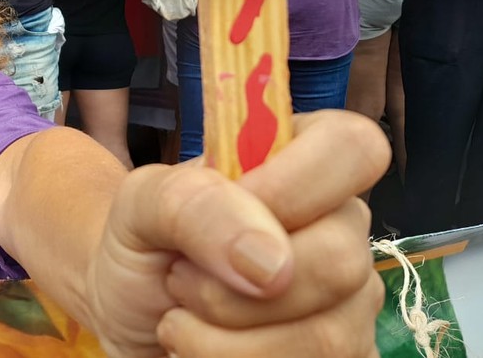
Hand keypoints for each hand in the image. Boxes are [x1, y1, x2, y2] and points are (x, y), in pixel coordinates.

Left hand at [85, 111, 390, 357]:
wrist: (127, 311)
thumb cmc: (143, 245)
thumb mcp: (142, 202)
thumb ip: (193, 203)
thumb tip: (272, 260)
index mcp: (300, 161)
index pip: (354, 146)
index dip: (296, 187)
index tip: (232, 215)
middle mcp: (340, 227)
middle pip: (344, 261)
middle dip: (236, 290)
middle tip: (180, 281)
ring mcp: (350, 302)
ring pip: (329, 338)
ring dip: (226, 343)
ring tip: (181, 321)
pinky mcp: (345, 357)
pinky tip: (204, 353)